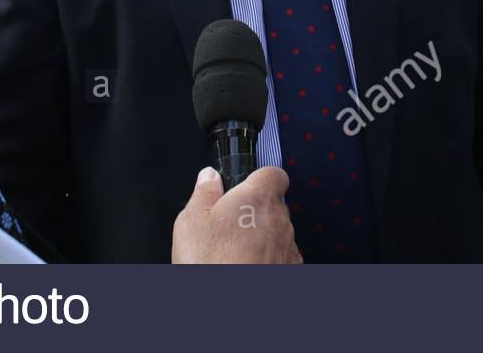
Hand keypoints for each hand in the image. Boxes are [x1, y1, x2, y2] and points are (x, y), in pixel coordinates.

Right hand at [171, 166, 300, 263]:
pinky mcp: (292, 270)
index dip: (258, 178)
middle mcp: (279, 220)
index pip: (273, 174)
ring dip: (262, 237)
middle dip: (255, 212)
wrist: (230, 308)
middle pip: (273, 204)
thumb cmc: (210, 264)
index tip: (243, 186)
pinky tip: (246, 267)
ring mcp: (288, 247)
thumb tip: (209, 177)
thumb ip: (204, 192)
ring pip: (278, 232)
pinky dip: (268, 259)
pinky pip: (282, 256)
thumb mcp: (191, 221)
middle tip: (229, 226)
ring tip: (233, 253)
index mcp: (257, 198)